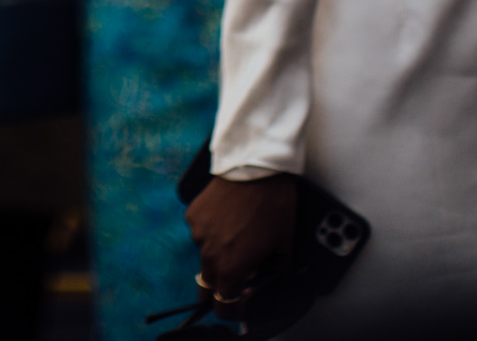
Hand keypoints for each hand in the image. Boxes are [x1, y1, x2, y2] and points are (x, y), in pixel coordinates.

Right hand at [185, 172, 297, 303]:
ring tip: (239, 235)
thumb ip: (271, 273)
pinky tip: (228, 218)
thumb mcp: (283, 246)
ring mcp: (198, 232)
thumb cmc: (274, 207)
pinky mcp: (193, 214)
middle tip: (241, 271)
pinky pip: (200, 233)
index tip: (240, 301)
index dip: (232, 308)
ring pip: (205, 256)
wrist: (255, 168)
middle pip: (210, 283)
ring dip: (218, 255)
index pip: (222, 304)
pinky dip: (212, 233)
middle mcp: (209, 253)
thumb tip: (262, 282)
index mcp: (232, 267)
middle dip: (224, 284)